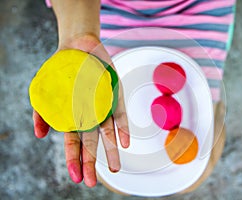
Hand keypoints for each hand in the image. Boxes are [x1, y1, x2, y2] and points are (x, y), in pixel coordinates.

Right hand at [32, 34, 129, 186]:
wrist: (78, 47)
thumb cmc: (61, 72)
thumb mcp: (44, 91)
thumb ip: (42, 112)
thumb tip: (39, 135)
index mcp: (73, 117)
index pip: (74, 143)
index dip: (74, 160)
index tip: (76, 177)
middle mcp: (90, 115)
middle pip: (90, 143)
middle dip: (90, 162)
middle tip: (90, 183)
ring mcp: (103, 107)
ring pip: (108, 133)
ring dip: (111, 150)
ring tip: (115, 168)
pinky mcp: (115, 96)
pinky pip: (120, 115)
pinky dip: (123, 128)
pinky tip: (125, 142)